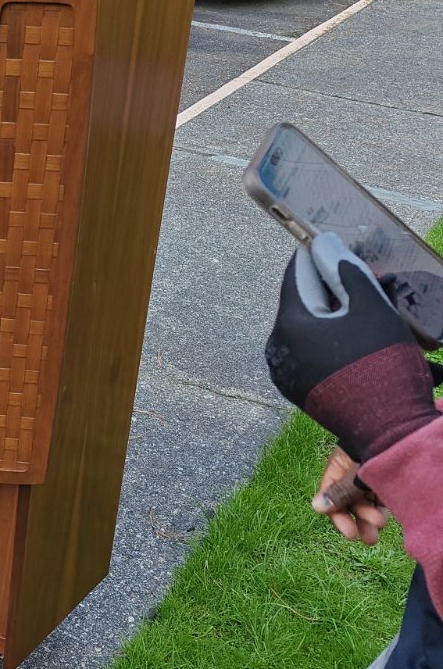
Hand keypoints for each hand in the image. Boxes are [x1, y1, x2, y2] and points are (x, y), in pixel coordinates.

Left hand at [266, 232, 438, 462]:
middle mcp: (278, 350)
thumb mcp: (371, 307)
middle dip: (332, 288)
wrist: (389, 427)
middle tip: (358, 276)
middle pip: (304, 304)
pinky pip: (312, 354)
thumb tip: (325, 244)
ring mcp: (286, 374)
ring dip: (335, 315)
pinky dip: (332, 340)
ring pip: (309, 331)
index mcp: (289, 325)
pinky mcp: (299, 391)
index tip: (325, 241)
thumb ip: (346, 271)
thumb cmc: (381, 362)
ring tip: (365, 307)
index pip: (297, 276)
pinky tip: (356, 336)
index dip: (314, 255)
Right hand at [311, 444, 387, 545]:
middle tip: (370, 539)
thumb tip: (316, 507)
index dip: (339, 517)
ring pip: (367, 501)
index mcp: (338, 467)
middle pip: (351, 502)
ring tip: (380, 528)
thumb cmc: (372, 446)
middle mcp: (352, 473)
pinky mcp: (386, 478)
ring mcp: (370, 475)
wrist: (396, 429)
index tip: (350, 534)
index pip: (331, 496)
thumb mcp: (355, 472)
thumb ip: (339, 491)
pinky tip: (387, 517)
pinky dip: (382, 508)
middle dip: (360, 521)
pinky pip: (382, 497)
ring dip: (372, 517)